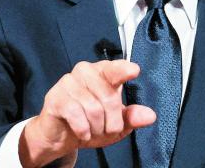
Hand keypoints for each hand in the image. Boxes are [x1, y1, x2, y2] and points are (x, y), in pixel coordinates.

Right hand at [18, 60, 155, 166]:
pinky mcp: (55, 97)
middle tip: (106, 129)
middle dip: (111, 122)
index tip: (134, 71)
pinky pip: (76, 114)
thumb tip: (149, 116)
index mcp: (103, 72)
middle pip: (109, 97)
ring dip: (96, 128)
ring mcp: (68, 82)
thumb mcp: (116, 123)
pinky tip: (82, 132)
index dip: (124, 70)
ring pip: (93, 109)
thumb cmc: (91, 123)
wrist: (62, 135)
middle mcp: (86, 72)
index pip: (116, 68)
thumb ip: (132, 118)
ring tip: (92, 130)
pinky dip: (83, 129)